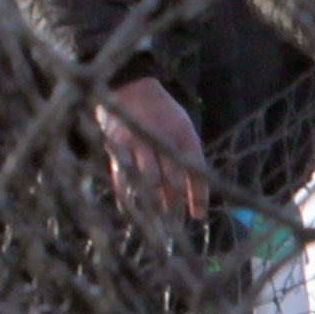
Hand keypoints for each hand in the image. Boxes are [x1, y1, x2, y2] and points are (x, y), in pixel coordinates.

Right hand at [99, 77, 214, 220]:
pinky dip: (129, 198)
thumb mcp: (182, 127)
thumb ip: (187, 155)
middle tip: (175, 227)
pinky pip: (123, 178)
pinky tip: (133, 214)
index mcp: (183, 134)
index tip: (198, 215)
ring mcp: (138, 143)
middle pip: (173, 180)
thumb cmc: (161, 112)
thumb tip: (191, 192)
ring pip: (150, 182)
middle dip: (175, 205)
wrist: (130, 86)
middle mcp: (162, 139)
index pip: (196, 170)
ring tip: (158, 225)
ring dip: (155, 206)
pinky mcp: (116, 146)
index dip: (198, 195)